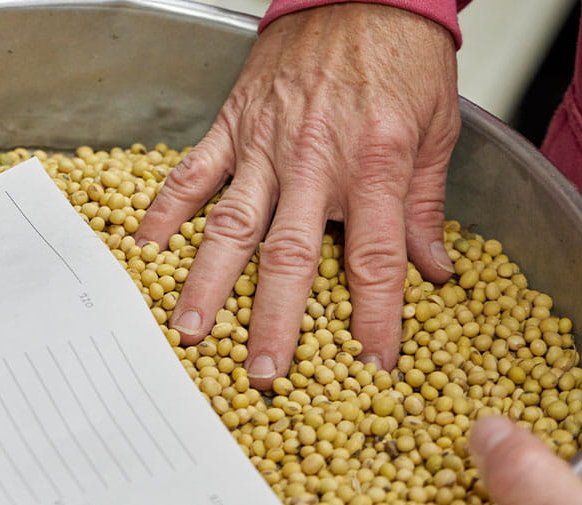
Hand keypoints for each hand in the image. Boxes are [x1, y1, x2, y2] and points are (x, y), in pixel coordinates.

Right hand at [133, 4, 458, 387]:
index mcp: (375, 165)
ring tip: (189, 329)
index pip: (374, 260)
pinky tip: (146, 249)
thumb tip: (434, 270)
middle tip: (262, 372)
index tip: (371, 366)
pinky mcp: (234, 124)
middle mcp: (315, 160)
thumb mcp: (435, 131)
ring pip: (232, 224)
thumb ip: (425, 206)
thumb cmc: (402, 56)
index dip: (375, 319)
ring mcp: (266, 144)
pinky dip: (167, 211)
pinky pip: (194, 173)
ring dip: (208, 282)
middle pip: (292, 256)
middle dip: (275, 320)